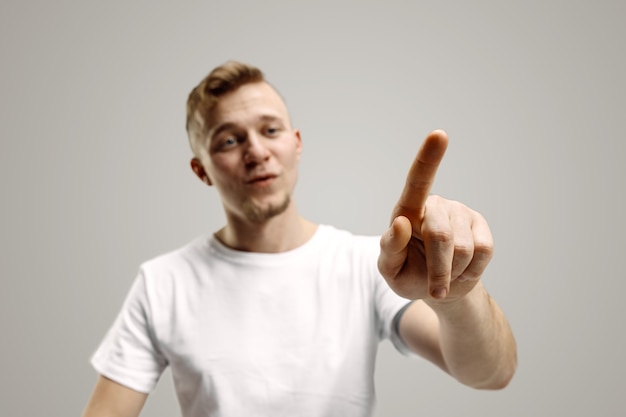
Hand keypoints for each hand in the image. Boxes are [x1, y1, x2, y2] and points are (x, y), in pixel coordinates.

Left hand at [378, 130, 493, 301]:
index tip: (439, 135)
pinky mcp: (481, 226)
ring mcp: (461, 213)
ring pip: (463, 248)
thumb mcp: (390, 269)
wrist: (439, 289)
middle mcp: (436, 205)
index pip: (417, 182)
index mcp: (407, 210)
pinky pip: (484, 252)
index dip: (429, 159)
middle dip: (438, 270)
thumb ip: (389, 248)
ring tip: (445, 274)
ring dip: (453, 273)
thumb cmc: (407, 274)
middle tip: (433, 289)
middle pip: (441, 236)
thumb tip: (400, 223)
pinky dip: (471, 271)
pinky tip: (462, 270)